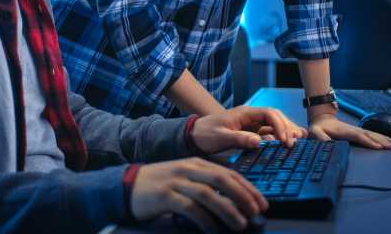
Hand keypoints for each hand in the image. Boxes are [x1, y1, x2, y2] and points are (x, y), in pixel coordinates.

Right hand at [131, 158, 266, 232]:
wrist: (127, 186)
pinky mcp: (165, 196)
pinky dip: (204, 219)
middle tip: (257, 212)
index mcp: (197, 163)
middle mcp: (188, 169)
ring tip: (241, 224)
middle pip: (222, 180)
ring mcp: (176, 181)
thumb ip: (206, 184)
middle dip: (243, 196)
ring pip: (208, 194)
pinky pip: (190, 208)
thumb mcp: (186, 178)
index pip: (229, 173)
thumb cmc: (161, 185)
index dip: (248, 188)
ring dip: (228, 210)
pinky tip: (213, 230)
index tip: (262, 203)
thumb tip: (234, 202)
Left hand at [191, 106, 307, 152]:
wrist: (195, 136)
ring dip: (286, 131)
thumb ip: (240, 138)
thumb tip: (259, 141)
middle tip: (292, 144)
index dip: (279, 125)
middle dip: (286, 128)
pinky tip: (288, 142)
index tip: (283, 140)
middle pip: (276, 117)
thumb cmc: (206, 134)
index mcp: (245, 113)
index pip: (269, 113)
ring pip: (275, 124)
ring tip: (298, 141)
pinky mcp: (252, 133)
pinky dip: (280, 137)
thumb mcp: (221, 137)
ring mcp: (252, 124)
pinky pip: (269, 133)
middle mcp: (251, 117)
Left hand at [307, 112, 390, 148]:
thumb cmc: (318, 128)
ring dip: (383, 138)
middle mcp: (353, 130)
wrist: (322, 119)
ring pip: (372, 134)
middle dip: (380, 141)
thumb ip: (320, 137)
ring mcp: (357, 130)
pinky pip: (372, 134)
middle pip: (369, 135)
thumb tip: (326, 143)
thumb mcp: (315, 132)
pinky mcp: (358, 132)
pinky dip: (381, 137)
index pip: (359, 136)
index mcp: (345, 131)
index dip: (368, 141)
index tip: (379, 147)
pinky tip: (389, 139)